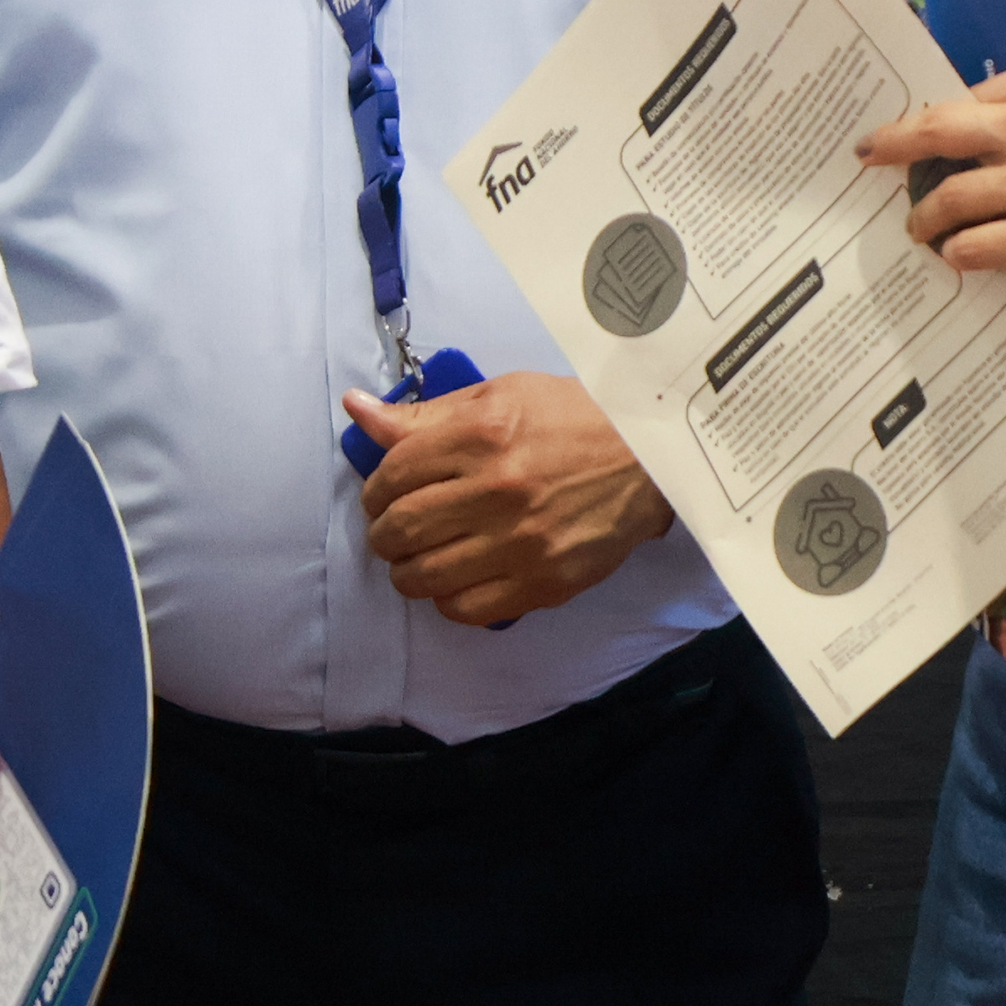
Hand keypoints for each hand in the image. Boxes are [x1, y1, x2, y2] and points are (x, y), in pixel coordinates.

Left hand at [339, 369, 673, 628]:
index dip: (375, 490)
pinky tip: (454, 579)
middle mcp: (497, 490)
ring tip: (416, 558)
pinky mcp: (543, 583)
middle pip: (401, 529)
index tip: (382, 495)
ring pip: (425, 576)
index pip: (393, 474)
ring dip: (406, 571)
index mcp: (481, 434)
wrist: (649, 460)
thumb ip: (423, 414)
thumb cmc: (571, 419)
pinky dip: (445, 600)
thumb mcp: (499, 396)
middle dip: (383, 534)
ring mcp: (520, 542)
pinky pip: (466, 609)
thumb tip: (356, 408)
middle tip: (392, 531)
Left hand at [860, 59, 1005, 291]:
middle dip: (892, 148)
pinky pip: (979, 246)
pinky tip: (957, 258)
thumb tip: (995, 129)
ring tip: (918, 229)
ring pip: (950, 198)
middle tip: (869, 158)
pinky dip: (959, 253)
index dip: (930, 119)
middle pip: (935, 133)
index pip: (966, 97)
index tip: (906, 131)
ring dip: (925, 217)